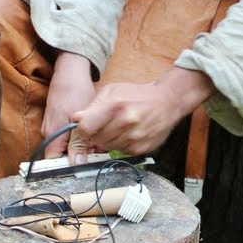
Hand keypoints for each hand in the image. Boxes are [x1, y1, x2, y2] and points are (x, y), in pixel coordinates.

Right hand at [41, 51, 95, 158]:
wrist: (70, 72)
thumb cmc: (75, 92)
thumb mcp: (80, 119)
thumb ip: (78, 142)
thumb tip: (76, 163)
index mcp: (52, 135)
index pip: (54, 162)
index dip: (68, 166)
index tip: (85, 165)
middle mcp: (48, 133)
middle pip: (62, 155)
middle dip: (79, 155)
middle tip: (97, 149)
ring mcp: (51, 127)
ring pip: (66, 145)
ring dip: (81, 144)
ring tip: (97, 137)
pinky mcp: (57, 121)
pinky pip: (67, 135)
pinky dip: (79, 135)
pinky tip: (92, 129)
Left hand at [71, 66, 213, 156]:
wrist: (168, 102)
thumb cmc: (137, 95)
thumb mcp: (113, 90)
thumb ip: (93, 105)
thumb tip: (75, 119)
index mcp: (116, 105)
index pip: (86, 127)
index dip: (81, 128)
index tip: (84, 126)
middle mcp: (126, 123)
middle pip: (96, 139)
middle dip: (95, 133)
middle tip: (103, 125)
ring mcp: (134, 138)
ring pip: (107, 147)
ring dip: (107, 140)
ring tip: (116, 127)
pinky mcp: (141, 149)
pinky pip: (120, 151)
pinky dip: (120, 144)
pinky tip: (127, 133)